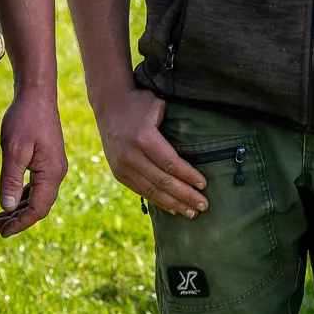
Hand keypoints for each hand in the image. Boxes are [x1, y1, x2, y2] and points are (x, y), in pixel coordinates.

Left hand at [0, 89, 67, 236]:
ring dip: (18, 210)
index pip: (38, 209)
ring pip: (37, 197)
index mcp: (52, 173)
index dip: (20, 224)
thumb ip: (11, 179)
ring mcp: (53, 167)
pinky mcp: (46, 160)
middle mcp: (56, 173)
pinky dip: (22, 196)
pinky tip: (9, 200)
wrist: (36, 95)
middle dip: (17, 220)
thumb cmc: (25, 120)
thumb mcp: (14, 150)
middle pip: (39, 206)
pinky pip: (36, 186)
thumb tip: (7, 207)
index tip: (2, 232)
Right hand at [94, 84, 207, 217]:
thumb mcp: (159, 104)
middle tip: (204, 205)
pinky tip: (173, 208)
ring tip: (192, 212)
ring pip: (152, 190)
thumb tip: (202, 137)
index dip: (188, 176)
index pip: (170, 163)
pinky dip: (158, 201)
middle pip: (162, 181)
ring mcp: (122, 166)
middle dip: (185, 195)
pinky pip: (141, 191)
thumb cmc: (140, 101)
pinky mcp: (118, 173)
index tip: (204, 185)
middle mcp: (130, 155)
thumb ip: (176, 121)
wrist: (108, 103)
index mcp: (143, 137)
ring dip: (174, 203)